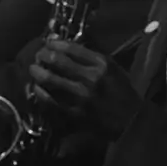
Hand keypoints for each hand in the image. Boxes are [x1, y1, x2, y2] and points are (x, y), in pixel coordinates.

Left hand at [27, 39, 144, 140]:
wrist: (132, 123)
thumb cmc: (122, 92)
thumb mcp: (112, 68)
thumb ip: (90, 56)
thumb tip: (66, 44)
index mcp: (101, 64)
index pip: (71, 48)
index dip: (55, 43)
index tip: (48, 42)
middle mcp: (90, 78)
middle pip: (58, 61)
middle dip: (43, 55)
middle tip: (38, 55)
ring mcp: (81, 97)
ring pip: (51, 80)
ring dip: (38, 72)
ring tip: (34, 69)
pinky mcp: (76, 113)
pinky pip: (52, 100)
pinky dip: (41, 93)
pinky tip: (38, 88)